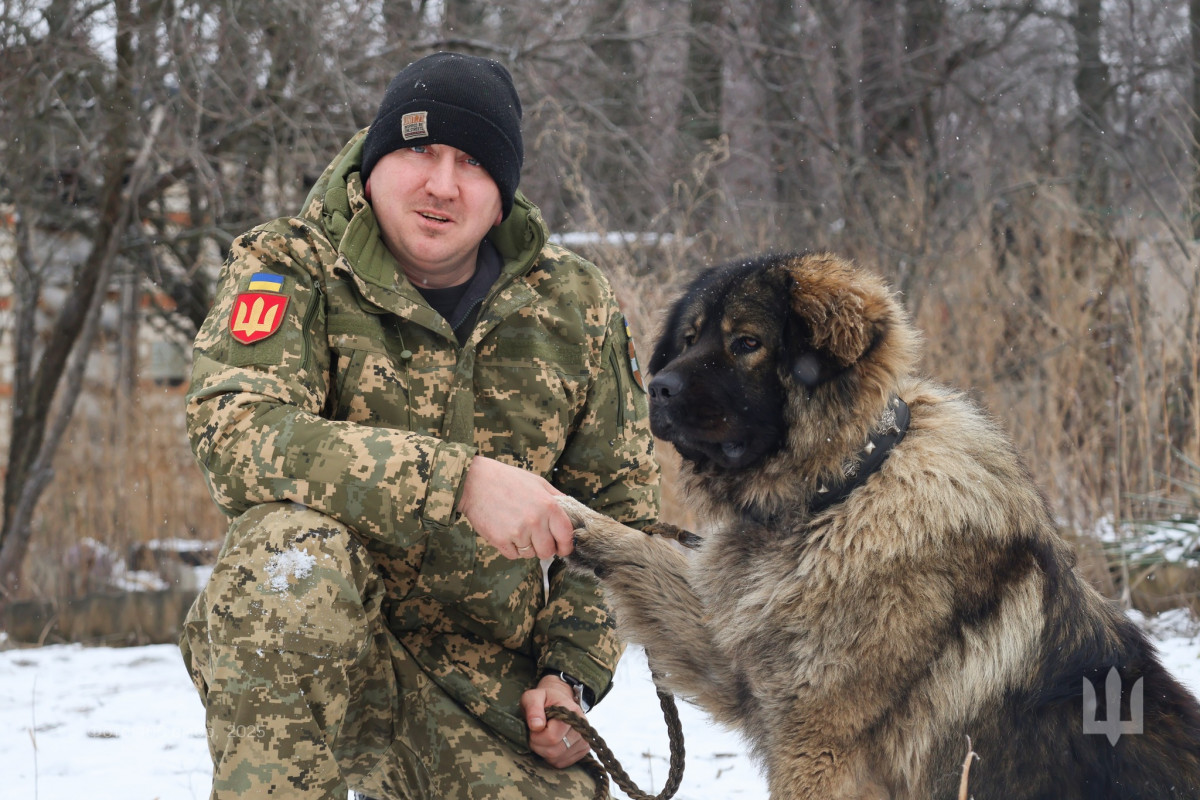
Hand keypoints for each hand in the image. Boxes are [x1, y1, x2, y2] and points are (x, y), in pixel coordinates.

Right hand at [457, 456, 574, 559]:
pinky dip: (511, 548)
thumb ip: (557, 498)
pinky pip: (513, 555)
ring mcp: (518, 532)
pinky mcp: (501, 540)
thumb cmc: (507, 479)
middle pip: (548, 551)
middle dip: (544, 548)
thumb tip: (572, 513)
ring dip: (526, 547)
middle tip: (536, 539)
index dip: (566, 545)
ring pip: (530, 554)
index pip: (566, 536)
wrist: (475, 481)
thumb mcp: (538, 482)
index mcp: (548, 506)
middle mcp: (535, 521)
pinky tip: (506, 532)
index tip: (562, 547)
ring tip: (517, 530)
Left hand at [521, 673, 590, 767]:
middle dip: (538, 745)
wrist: (559, 702)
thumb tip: (536, 726)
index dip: (536, 736)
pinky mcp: (583, 750)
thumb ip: (533, 708)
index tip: (533, 728)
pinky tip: (550, 745)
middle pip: (554, 750)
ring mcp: (584, 740)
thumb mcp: (533, 697)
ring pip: (557, 759)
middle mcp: (582, 728)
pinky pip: (562, 763)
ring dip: (544, 752)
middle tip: (535, 734)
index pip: (552, 736)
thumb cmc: (545, 700)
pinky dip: (552, 757)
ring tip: (543, 737)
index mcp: (571, 712)